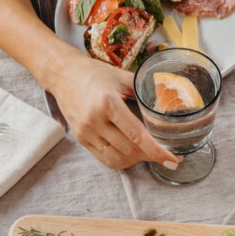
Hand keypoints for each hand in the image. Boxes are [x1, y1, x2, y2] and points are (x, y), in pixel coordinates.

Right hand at [48, 53, 179, 169]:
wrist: (62, 74)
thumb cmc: (95, 74)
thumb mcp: (121, 77)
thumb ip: (144, 89)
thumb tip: (168, 101)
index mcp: (108, 103)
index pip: (137, 135)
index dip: (157, 151)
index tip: (172, 160)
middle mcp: (95, 120)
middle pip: (130, 150)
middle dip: (151, 154)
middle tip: (165, 152)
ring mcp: (86, 132)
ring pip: (119, 158)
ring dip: (137, 160)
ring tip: (148, 152)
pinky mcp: (82, 140)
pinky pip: (107, 160)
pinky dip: (124, 161)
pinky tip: (133, 155)